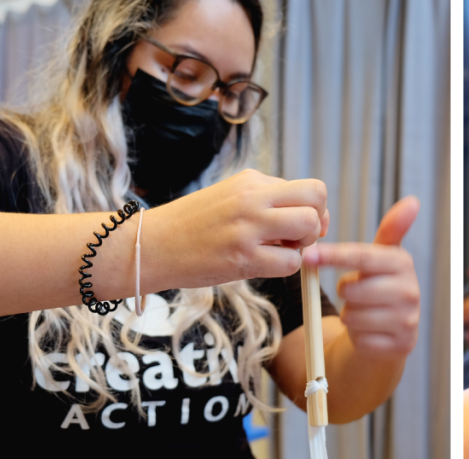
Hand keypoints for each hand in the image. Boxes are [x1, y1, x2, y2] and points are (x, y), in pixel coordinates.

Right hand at [152, 169, 329, 288]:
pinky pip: (291, 262)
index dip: (315, 209)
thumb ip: (269, 202)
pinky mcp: (242, 256)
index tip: (299, 226)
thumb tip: (315, 218)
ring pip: (308, 225)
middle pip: (317, 198)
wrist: (151, 245)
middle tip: (295, 239)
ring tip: (277, 251)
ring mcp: (248, 226)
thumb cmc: (192, 226)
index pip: (309, 187)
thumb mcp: (231, 198)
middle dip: (316, 223)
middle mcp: (252, 197)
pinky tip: (262, 265)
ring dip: (303, 245)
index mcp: (252, 181)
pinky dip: (285, 268)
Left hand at [303, 196, 420, 358]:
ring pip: (353, 316)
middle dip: (345, 291)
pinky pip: (360, 338)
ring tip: (363, 311)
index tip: (308, 256)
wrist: (391, 332)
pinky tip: (368, 330)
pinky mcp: (400, 345)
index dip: (333, 256)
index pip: (362, 256)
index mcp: (403, 263)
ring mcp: (407, 319)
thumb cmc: (380, 288)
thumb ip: (392, 229)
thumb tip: (412, 201)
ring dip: (349, 315)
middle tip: (354, 292)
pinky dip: (357, 335)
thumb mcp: (383, 258)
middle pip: (353, 289)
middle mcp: (410, 291)